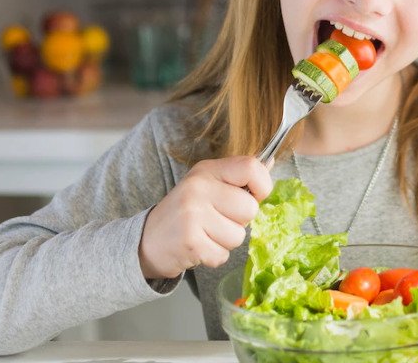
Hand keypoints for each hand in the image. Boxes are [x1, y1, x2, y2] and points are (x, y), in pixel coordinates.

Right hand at [138, 156, 272, 278]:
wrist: (146, 240)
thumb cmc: (185, 212)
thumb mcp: (207, 184)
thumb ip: (237, 177)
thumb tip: (271, 162)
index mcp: (207, 170)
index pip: (251, 167)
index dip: (263, 186)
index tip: (255, 196)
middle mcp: (198, 188)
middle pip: (250, 208)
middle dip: (240, 221)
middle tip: (219, 220)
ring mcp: (193, 215)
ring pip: (239, 236)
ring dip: (226, 241)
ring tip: (206, 233)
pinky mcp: (191, 242)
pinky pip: (224, 255)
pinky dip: (215, 255)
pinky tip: (199, 246)